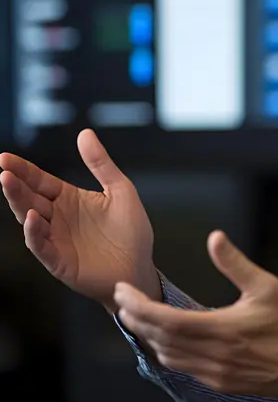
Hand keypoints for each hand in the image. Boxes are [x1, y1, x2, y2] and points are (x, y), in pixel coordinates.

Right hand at [0, 129, 160, 310]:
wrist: (140, 268)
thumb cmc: (132, 231)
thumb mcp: (120, 190)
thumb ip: (101, 164)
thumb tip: (85, 133)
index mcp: (69, 199)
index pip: (40, 181)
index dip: (24, 170)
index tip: (5, 158)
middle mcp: (58, 218)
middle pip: (31, 198)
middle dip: (16, 184)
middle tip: (4, 170)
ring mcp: (56, 240)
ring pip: (30, 219)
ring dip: (19, 203)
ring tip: (10, 185)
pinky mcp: (59, 262)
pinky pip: (42, 247)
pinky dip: (35, 233)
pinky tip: (33, 218)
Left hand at [114, 230, 277, 396]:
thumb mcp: (266, 286)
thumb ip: (235, 263)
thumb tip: (213, 237)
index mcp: (223, 329)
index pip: (166, 321)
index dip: (139, 307)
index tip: (123, 291)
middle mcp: (215, 356)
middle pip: (160, 340)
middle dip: (136, 319)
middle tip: (122, 301)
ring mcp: (217, 374)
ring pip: (169, 357)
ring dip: (149, 337)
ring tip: (137, 316)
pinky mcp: (222, 384)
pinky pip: (184, 369)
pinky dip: (167, 352)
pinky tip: (165, 338)